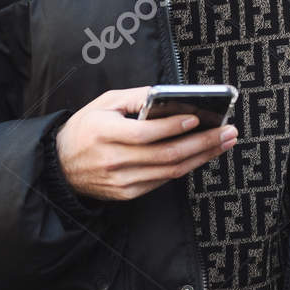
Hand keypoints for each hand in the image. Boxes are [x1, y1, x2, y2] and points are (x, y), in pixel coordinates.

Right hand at [56, 86, 236, 201]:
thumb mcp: (104, 103)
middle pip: (165, 155)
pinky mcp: (127, 193)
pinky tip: (201, 155)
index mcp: (103, 133)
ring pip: (170, 171)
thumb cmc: (86, 128)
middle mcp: (112, 160)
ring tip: (223, 142)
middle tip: (227, 132)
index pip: (143, 133)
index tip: (197, 117)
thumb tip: (170, 96)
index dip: (172, 126)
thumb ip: (136, 97)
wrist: (61, 165)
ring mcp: (121, 181)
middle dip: (202, 143)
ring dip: (202, 157)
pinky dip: (185, 167)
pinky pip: (162, 180)